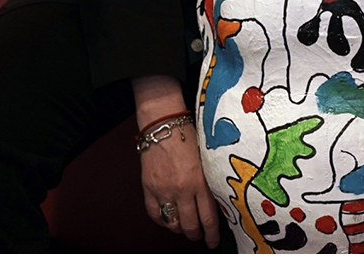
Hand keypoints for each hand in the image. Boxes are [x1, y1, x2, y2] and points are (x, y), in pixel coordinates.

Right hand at [139, 124, 219, 246]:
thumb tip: (215, 204)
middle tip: (198, 234)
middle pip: (190, 226)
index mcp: (200, 182)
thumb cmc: (186, 135)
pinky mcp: (148, 186)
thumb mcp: (205, 160)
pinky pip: (154, 213)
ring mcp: (163, 189)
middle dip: (196, 234)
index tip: (212, 240)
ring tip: (183, 225)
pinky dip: (161, 220)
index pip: (208, 219)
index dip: (211, 235)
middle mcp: (182, 189)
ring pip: (172, 223)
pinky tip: (167, 217)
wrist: (162, 122)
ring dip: (179, 228)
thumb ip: (208, 182)